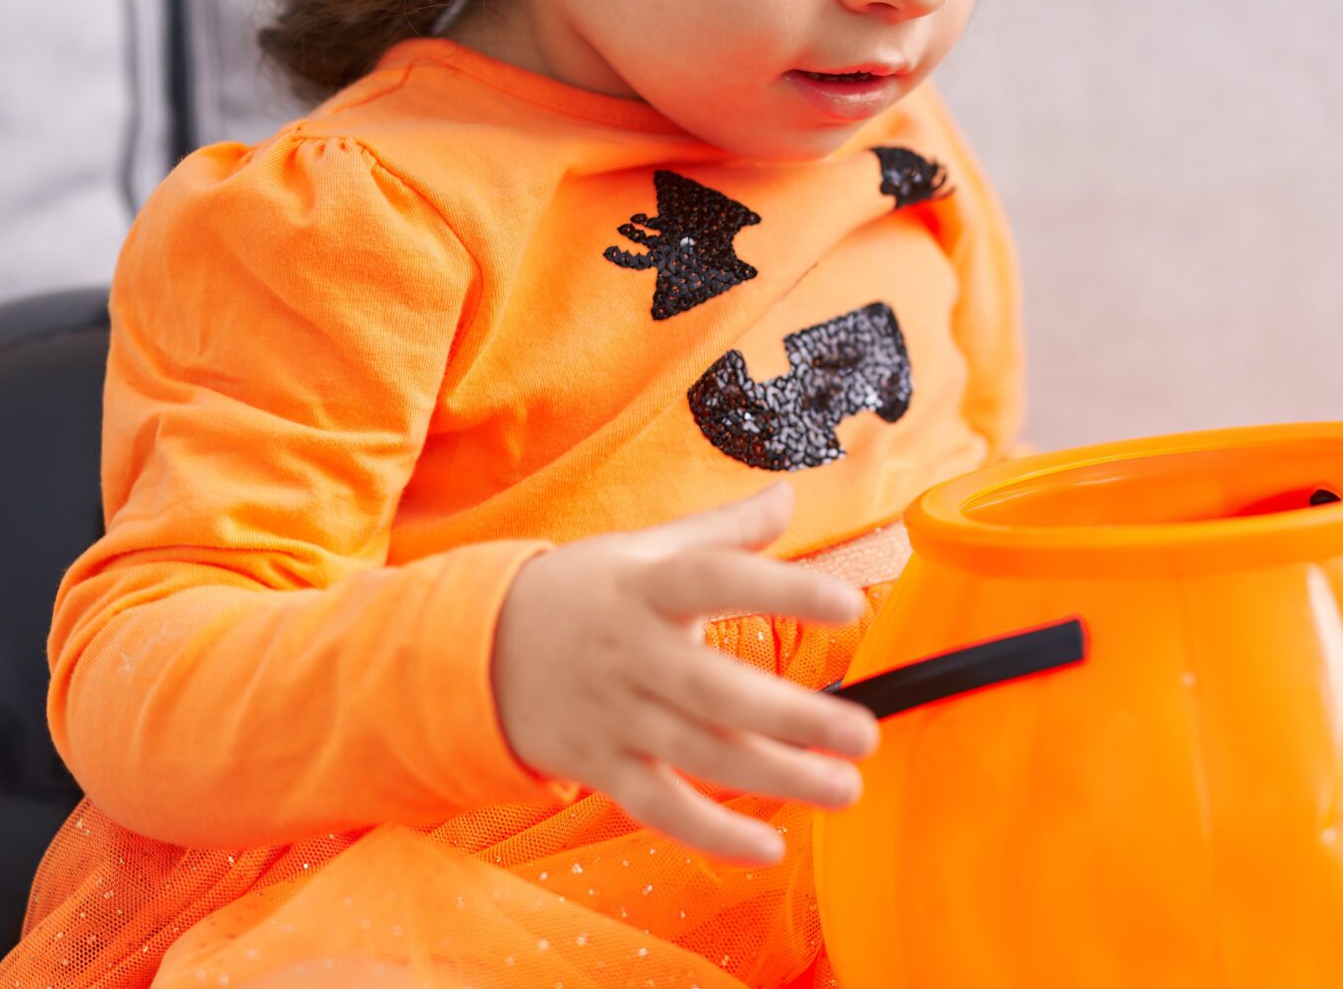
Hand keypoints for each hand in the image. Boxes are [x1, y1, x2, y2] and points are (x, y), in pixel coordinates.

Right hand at [491, 481, 880, 865]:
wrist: (479, 648)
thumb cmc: (583, 593)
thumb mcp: (645, 548)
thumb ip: (723, 530)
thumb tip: (788, 494)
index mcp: (648, 587)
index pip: (719, 580)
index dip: (783, 589)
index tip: (848, 604)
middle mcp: (634, 653)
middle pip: (716, 690)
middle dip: (794, 717)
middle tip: (863, 734)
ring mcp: (616, 716)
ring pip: (700, 754)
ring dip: (775, 778)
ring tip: (844, 788)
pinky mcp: (601, 767)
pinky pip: (660, 807)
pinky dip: (712, 834)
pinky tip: (769, 848)